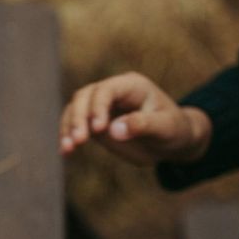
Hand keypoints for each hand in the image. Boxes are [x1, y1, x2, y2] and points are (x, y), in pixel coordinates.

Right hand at [59, 72, 211, 164]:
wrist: (172, 142)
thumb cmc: (174, 130)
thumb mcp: (166, 128)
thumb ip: (143, 126)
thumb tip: (114, 130)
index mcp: (131, 86)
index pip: (106, 90)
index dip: (98, 107)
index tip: (98, 129)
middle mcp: (112, 92)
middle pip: (85, 96)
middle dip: (78, 117)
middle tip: (79, 141)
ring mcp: (101, 107)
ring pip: (75, 109)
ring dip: (68, 128)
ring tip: (68, 149)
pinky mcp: (94, 123)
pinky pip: (74, 125)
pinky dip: (67, 137)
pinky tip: (65, 152)